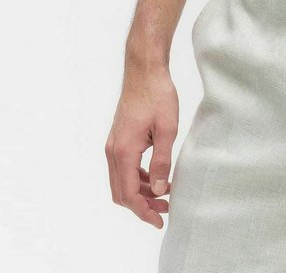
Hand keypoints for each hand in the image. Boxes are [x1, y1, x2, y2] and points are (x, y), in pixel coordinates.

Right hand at [105, 62, 178, 228]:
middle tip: (165, 210)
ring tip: (165, 194)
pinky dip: (138, 178)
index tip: (160, 220)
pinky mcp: (118, 139)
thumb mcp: (167, 129)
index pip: (129, 194)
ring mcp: (113, 144)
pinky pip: (124, 168)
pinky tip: (156, 177)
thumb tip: (161, 189)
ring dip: (141, 192)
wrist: (144, 70)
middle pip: (122, 192)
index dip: (144, 211)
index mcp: (124, 151)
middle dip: (142, 205)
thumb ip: (162, 161)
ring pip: (122, 181)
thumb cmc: (157, 94)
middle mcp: (113, 151)